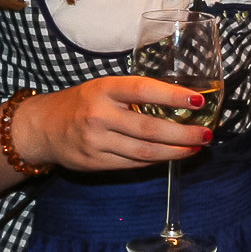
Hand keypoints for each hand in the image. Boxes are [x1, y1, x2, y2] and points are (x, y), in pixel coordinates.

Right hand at [9, 76, 209, 172]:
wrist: (43, 127)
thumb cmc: (83, 102)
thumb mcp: (104, 87)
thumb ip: (134, 94)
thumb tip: (180, 101)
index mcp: (104, 88)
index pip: (143, 90)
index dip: (173, 96)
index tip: (198, 101)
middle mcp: (99, 115)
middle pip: (149, 129)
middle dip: (183, 134)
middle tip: (207, 134)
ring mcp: (96, 141)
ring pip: (144, 152)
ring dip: (175, 152)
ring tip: (195, 148)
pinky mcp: (95, 163)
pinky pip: (133, 164)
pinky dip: (156, 161)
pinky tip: (171, 156)